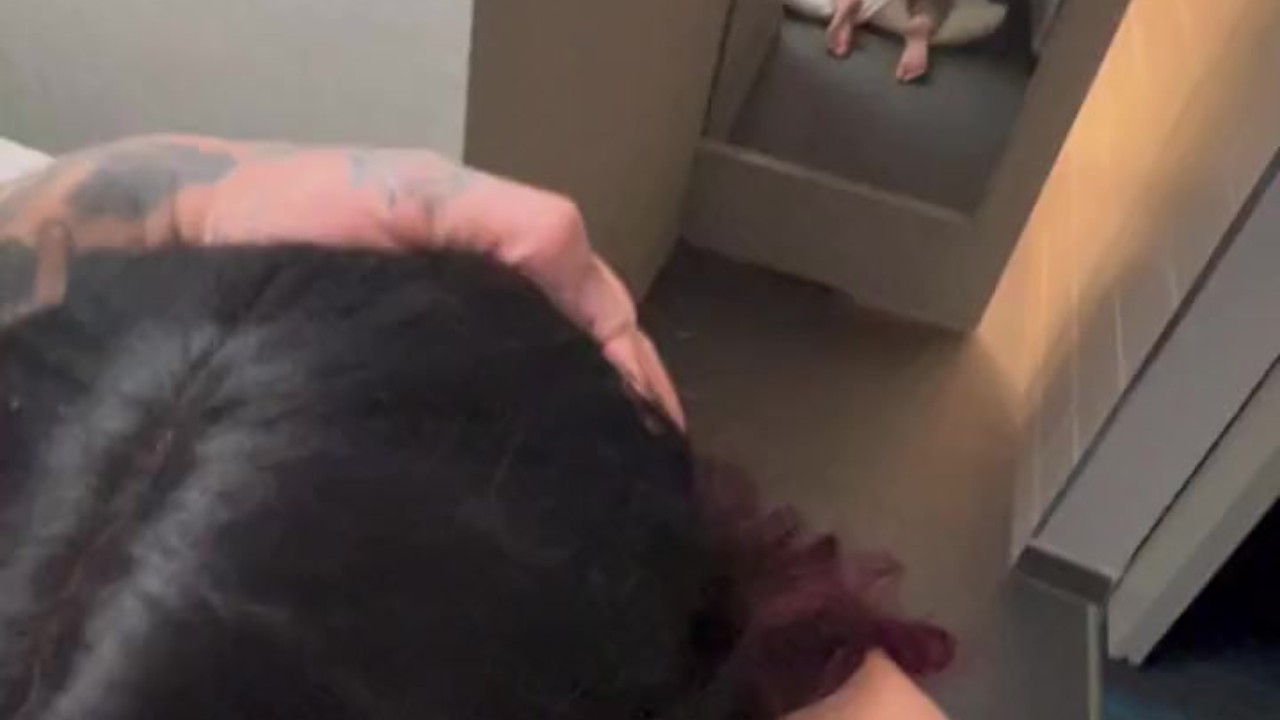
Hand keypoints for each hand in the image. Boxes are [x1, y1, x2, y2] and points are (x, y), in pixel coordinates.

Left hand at [0, 135, 682, 425]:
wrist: (206, 238)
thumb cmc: (307, 210)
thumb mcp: (419, 195)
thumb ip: (509, 222)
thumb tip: (583, 272)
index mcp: (513, 258)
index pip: (605, 316)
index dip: (640, 376)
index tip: (658, 443)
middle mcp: (497, 305)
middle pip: (589, 361)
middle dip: (625, 414)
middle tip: (644, 486)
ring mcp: (458, 346)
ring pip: (545, 393)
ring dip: (584, 437)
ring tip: (607, 499)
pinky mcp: (415, 386)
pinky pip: (487, 416)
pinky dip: (525, 448)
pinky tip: (533, 487)